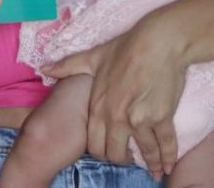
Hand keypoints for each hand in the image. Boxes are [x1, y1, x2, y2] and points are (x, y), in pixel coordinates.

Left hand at [40, 21, 184, 179]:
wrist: (158, 41)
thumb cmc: (127, 47)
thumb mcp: (94, 56)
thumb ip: (69, 66)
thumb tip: (44, 67)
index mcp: (98, 107)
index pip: (95, 143)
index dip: (103, 152)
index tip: (112, 152)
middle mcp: (116, 118)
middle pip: (116, 153)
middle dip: (123, 159)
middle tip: (131, 159)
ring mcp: (139, 119)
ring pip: (143, 151)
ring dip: (151, 163)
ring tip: (156, 171)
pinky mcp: (161, 117)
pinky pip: (165, 143)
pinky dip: (168, 156)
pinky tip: (168, 165)